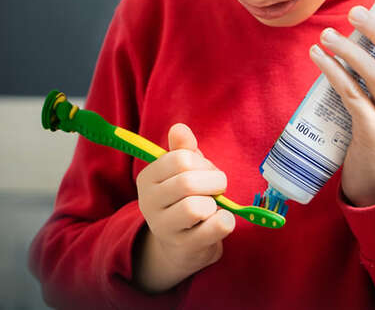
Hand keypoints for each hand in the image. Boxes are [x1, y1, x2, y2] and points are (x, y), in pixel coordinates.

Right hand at [133, 123, 234, 291]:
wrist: (182, 243)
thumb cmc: (185, 196)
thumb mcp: (183, 169)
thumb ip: (183, 148)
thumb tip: (179, 128)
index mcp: (148, 178)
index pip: (181, 159)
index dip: (202, 162)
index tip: (205, 170)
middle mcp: (148, 204)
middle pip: (188, 182)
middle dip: (214, 181)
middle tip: (217, 188)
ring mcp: (164, 229)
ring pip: (196, 207)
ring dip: (214, 203)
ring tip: (212, 206)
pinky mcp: (184, 247)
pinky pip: (213, 228)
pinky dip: (225, 221)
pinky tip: (222, 220)